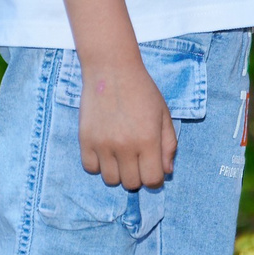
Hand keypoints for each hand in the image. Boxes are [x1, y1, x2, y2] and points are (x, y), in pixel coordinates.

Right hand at [79, 51, 177, 190]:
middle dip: (137, 175)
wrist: (112, 70)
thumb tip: (166, 172)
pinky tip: (105, 149)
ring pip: (110, 180)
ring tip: (120, 154)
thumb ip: (169, 145)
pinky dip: (98, 164)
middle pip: (131, 184)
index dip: (155, 177)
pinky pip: (90, 168)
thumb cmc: (142, 91)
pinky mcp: (85, 140)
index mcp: (148, 140)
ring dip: (118, 171)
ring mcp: (103, 144)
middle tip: (136, 158)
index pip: (153, 180)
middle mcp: (125, 146)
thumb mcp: (163, 115)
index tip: (152, 167)